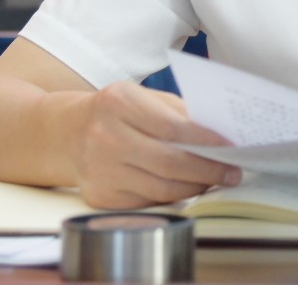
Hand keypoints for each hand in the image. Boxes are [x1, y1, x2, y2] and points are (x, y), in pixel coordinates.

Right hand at [70, 81, 240, 208]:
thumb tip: (219, 135)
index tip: (232, 147)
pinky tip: (186, 188)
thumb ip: (177, 111)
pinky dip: (172, 197)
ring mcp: (99, 170)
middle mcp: (105, 137)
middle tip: (232, 171)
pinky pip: (147, 202)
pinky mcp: (99, 197)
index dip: (207, 141)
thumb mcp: (140, 96)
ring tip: (214, 180)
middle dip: (208, 170)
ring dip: (194, 187)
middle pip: (169, 163)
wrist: (65, 133)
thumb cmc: (114, 112)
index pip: (172, 127)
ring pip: (161, 189)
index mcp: (119, 103)